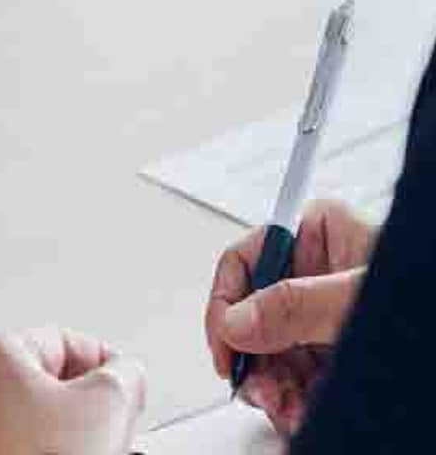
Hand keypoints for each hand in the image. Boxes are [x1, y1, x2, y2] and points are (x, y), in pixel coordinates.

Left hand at [0, 328, 145, 454]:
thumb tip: (127, 373)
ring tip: (104, 449)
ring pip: (41, 423)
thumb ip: (125, 372)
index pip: (63, 341)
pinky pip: (29, 450)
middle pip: (49, 384)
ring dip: (78, 434)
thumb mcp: (110, 399)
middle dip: (91, 404)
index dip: (106, 362)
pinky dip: (56, 453)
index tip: (128, 385)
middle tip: (118, 420)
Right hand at [205, 199, 375, 434]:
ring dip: (271, 385)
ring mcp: (323, 314)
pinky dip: (290, 397)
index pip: (247, 256)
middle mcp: (318, 272)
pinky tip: (300, 408)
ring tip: (287, 405)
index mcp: (322, 233)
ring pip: (268, 350)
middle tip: (261, 386)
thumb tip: (238, 320)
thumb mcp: (359, 300)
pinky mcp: (333, 351)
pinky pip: (292, 374)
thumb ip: (296, 306)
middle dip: (253, 357)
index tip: (226, 342)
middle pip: (252, 312)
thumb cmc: (428, 298)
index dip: (226, 301)